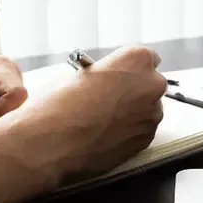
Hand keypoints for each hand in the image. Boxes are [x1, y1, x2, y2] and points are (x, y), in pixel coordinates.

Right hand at [0, 45, 165, 202]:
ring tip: (103, 122)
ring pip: (147, 110)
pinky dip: (128, 132)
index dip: (128, 68)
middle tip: (109, 100)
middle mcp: (152, 85)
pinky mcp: (146, 141)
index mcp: (136, 59)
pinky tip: (105, 136)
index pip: (146, 58)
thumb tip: (106, 84)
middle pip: (149, 84)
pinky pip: (141, 131)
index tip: (118, 76)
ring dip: (132, 113)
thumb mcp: (80, 75)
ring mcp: (152, 115)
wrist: (50, 144)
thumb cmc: (57, 104)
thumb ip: (103, 76)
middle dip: (133, 91)